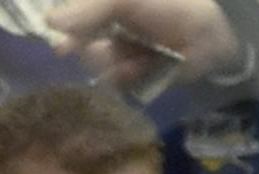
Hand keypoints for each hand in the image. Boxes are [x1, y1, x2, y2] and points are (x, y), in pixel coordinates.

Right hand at [45, 0, 244, 88]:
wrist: (209, 33)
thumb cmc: (168, 6)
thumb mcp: (124, 1)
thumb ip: (88, 10)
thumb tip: (49, 22)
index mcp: (108, 5)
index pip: (75, 18)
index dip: (66, 32)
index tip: (60, 48)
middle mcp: (111, 26)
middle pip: (82, 46)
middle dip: (94, 51)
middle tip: (105, 53)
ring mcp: (122, 50)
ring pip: (98, 66)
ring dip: (115, 64)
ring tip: (137, 59)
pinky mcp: (134, 74)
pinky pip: (116, 82)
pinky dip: (128, 76)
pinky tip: (143, 68)